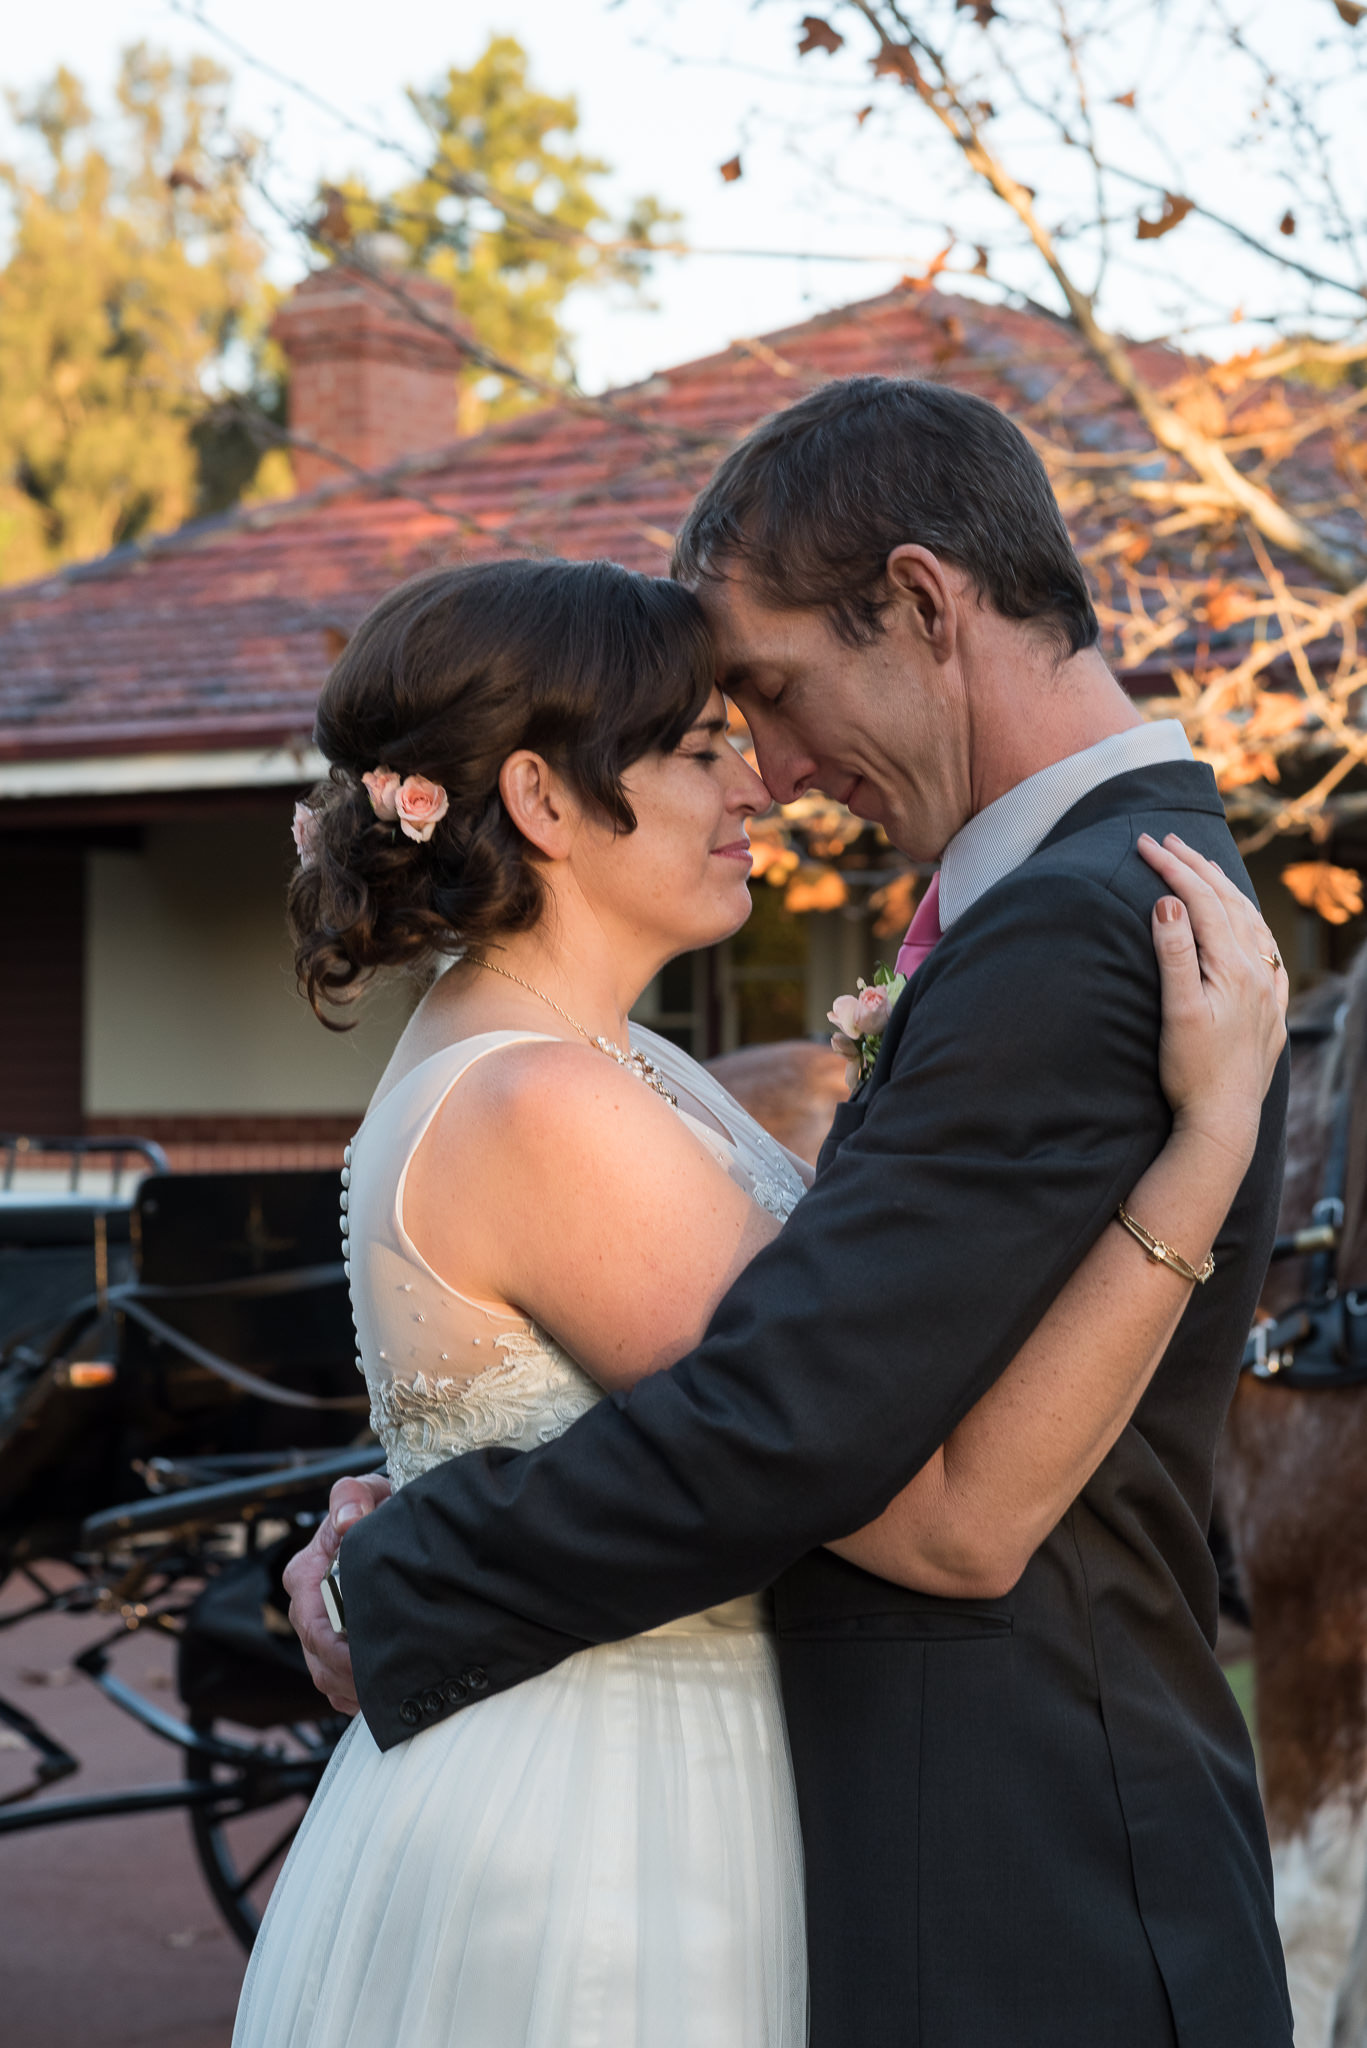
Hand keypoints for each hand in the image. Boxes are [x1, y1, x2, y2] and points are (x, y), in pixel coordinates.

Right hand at [282, 1473, 391, 1715]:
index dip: (342, 1649)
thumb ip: (354, 1497)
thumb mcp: (370, 1493)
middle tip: (392, 1683)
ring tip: (392, 1690)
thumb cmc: (377, 1508)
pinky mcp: (330, 1652)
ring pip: (325, 1678)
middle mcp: (305, 1608)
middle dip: (353, 1676)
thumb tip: (346, 1521)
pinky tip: (383, 1694)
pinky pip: (335, 1690)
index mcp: (304, 1573)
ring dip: (356, 1690)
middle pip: (319, 1659)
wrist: (390, 1521)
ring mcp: (316, 1634)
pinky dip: (357, 1697)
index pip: (314, 1625)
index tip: (375, 1655)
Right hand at [1138, 833, 1287, 1167]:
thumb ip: (1174, 954)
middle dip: (1195, 867)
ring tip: (1202, 867)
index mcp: (1233, 967)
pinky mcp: (1270, 1010)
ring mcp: (1268, 991)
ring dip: (1224, 889)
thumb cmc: (1192, 1071)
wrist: (1223, 1120)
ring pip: (1251, 922)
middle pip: (1228, 903)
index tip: (1143, 843)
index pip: (1200, 901)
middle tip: (1166, 841)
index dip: (1171, 868)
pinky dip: (1250, 923)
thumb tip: (1167, 903)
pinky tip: (1245, 922)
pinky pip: (1267, 950)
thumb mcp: (1178, 1011)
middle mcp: (1258, 972)